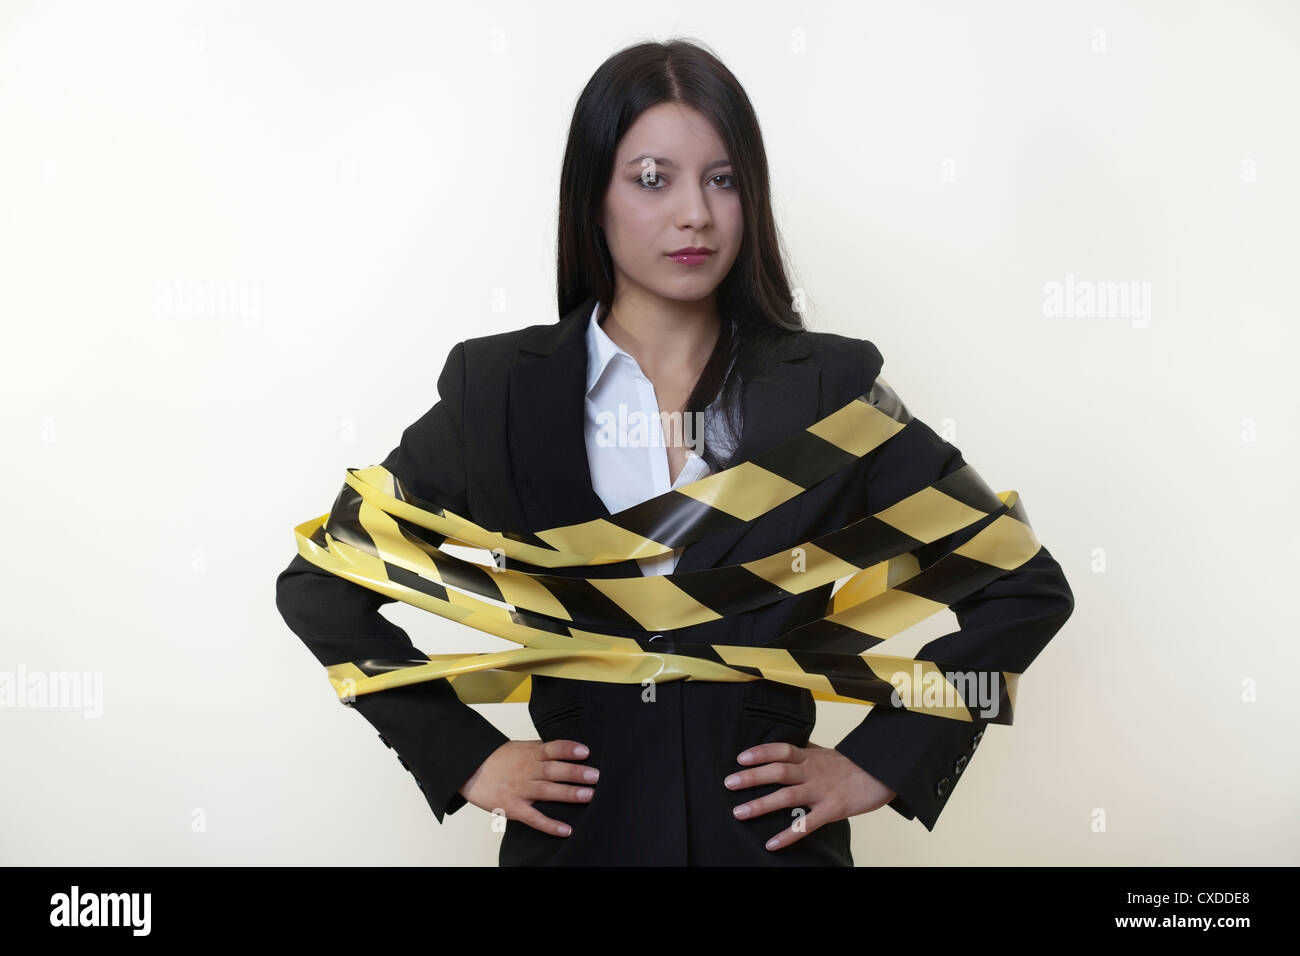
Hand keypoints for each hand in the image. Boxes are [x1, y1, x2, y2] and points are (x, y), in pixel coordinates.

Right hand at [458, 739, 597, 836]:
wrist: (469, 768)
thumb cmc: (498, 758)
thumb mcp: (521, 747)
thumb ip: (542, 750)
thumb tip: (567, 749)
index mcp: (531, 753)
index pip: (553, 748)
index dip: (569, 749)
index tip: (585, 751)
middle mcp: (527, 770)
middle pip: (554, 770)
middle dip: (576, 773)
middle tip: (595, 776)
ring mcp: (520, 789)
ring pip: (548, 791)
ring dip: (569, 793)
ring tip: (588, 795)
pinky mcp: (513, 807)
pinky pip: (534, 818)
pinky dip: (550, 825)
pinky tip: (566, 830)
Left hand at [724, 741, 895, 850]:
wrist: (884, 774)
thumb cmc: (852, 765)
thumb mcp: (826, 752)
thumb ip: (804, 750)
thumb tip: (783, 745)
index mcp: (810, 756)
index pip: (781, 749)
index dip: (760, 752)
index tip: (740, 758)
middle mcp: (812, 772)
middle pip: (778, 771)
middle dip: (752, 777)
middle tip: (728, 783)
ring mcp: (821, 791)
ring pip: (787, 796)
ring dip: (760, 805)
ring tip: (739, 813)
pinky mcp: (832, 810)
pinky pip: (806, 824)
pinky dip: (788, 834)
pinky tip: (771, 844)